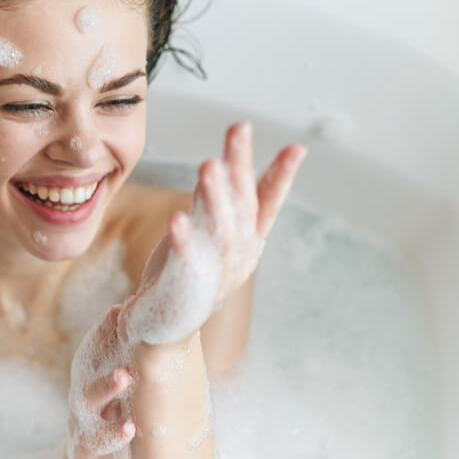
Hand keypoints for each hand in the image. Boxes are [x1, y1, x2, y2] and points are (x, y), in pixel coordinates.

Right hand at [66, 305, 136, 458]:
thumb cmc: (119, 420)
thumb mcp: (129, 391)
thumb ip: (139, 363)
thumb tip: (164, 323)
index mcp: (93, 376)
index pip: (95, 347)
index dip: (104, 329)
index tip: (120, 309)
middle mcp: (83, 394)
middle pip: (87, 367)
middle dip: (103, 348)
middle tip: (127, 332)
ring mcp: (81, 422)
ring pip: (87, 402)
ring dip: (105, 387)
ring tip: (124, 377)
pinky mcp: (83, 452)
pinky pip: (92, 443)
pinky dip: (111, 436)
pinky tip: (130, 429)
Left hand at [194, 121, 305, 302]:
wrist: (162, 328)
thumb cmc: (184, 274)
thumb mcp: (207, 234)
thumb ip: (217, 201)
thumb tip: (226, 161)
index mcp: (246, 243)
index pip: (266, 205)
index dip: (281, 178)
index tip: (296, 149)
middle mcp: (238, 258)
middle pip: (243, 207)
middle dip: (242, 167)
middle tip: (239, 130)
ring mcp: (216, 275)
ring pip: (222, 231)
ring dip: (216, 197)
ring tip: (209, 166)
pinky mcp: (186, 289)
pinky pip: (188, 262)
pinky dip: (185, 240)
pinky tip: (178, 219)